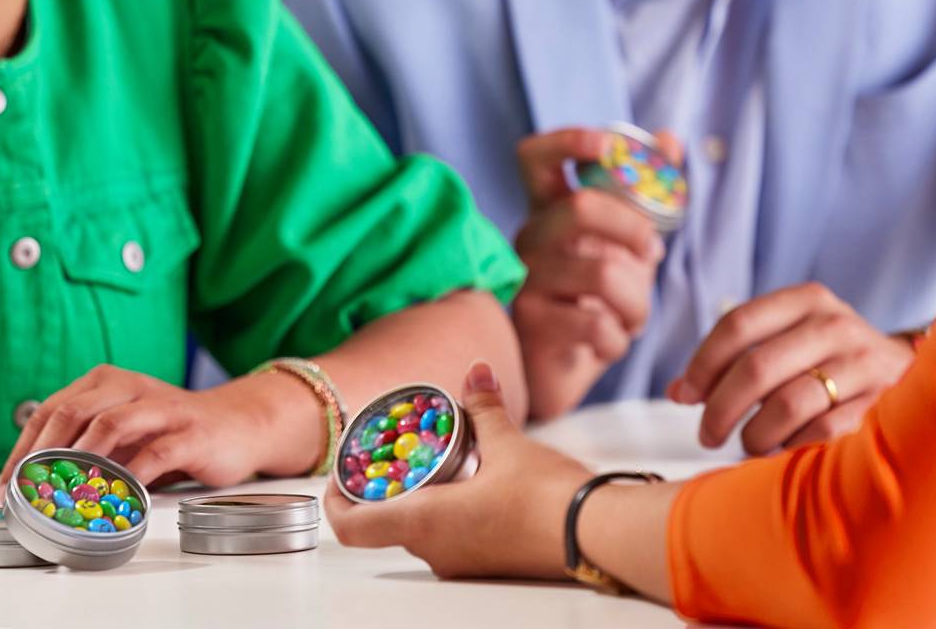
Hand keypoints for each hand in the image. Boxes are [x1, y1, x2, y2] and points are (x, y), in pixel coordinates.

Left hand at [0, 363, 306, 497]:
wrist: (238, 423)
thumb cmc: (172, 430)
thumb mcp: (124, 428)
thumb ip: (86, 442)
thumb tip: (32, 480)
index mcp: (109, 381)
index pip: (52, 409)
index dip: (24, 448)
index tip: (9, 486)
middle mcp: (132, 387)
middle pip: (74, 412)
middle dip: (43, 457)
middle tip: (29, 494)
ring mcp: (162, 408)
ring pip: (110, 425)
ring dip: (80, 464)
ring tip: (61, 497)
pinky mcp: (190, 433)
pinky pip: (154, 454)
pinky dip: (129, 478)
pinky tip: (115, 499)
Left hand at [325, 362, 590, 579]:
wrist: (599, 535)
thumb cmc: (549, 496)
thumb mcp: (508, 441)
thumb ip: (484, 406)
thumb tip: (477, 370)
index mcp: (427, 523)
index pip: (352, 527)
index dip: (335, 499)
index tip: (340, 471)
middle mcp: (437, 552)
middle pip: (386, 524)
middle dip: (387, 486)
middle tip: (395, 450)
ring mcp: (463, 564)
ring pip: (422, 530)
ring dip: (422, 495)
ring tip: (437, 455)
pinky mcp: (489, 564)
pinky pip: (452, 537)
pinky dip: (449, 507)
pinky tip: (471, 479)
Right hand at [511, 128, 667, 419]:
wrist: (560, 370)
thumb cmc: (592, 301)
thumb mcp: (624, 247)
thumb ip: (643, 198)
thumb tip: (671, 138)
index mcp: (549, 210)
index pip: (535, 156)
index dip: (568, 140)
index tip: (608, 144)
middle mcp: (529, 235)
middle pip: (583, 207)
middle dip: (634, 230)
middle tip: (651, 253)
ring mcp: (525, 277)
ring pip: (601, 273)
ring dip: (637, 303)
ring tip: (633, 318)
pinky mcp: (530, 321)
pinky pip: (595, 323)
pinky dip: (619, 338)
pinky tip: (611, 342)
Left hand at [667, 282, 916, 453]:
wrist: (918, 378)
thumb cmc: (831, 361)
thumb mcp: (788, 341)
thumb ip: (733, 359)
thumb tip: (676, 392)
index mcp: (805, 300)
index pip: (736, 325)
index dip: (702, 364)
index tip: (684, 396)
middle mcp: (835, 324)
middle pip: (757, 366)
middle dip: (721, 407)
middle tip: (706, 433)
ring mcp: (863, 363)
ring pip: (787, 404)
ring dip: (756, 433)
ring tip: (746, 443)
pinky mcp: (884, 404)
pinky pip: (822, 433)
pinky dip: (793, 447)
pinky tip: (784, 451)